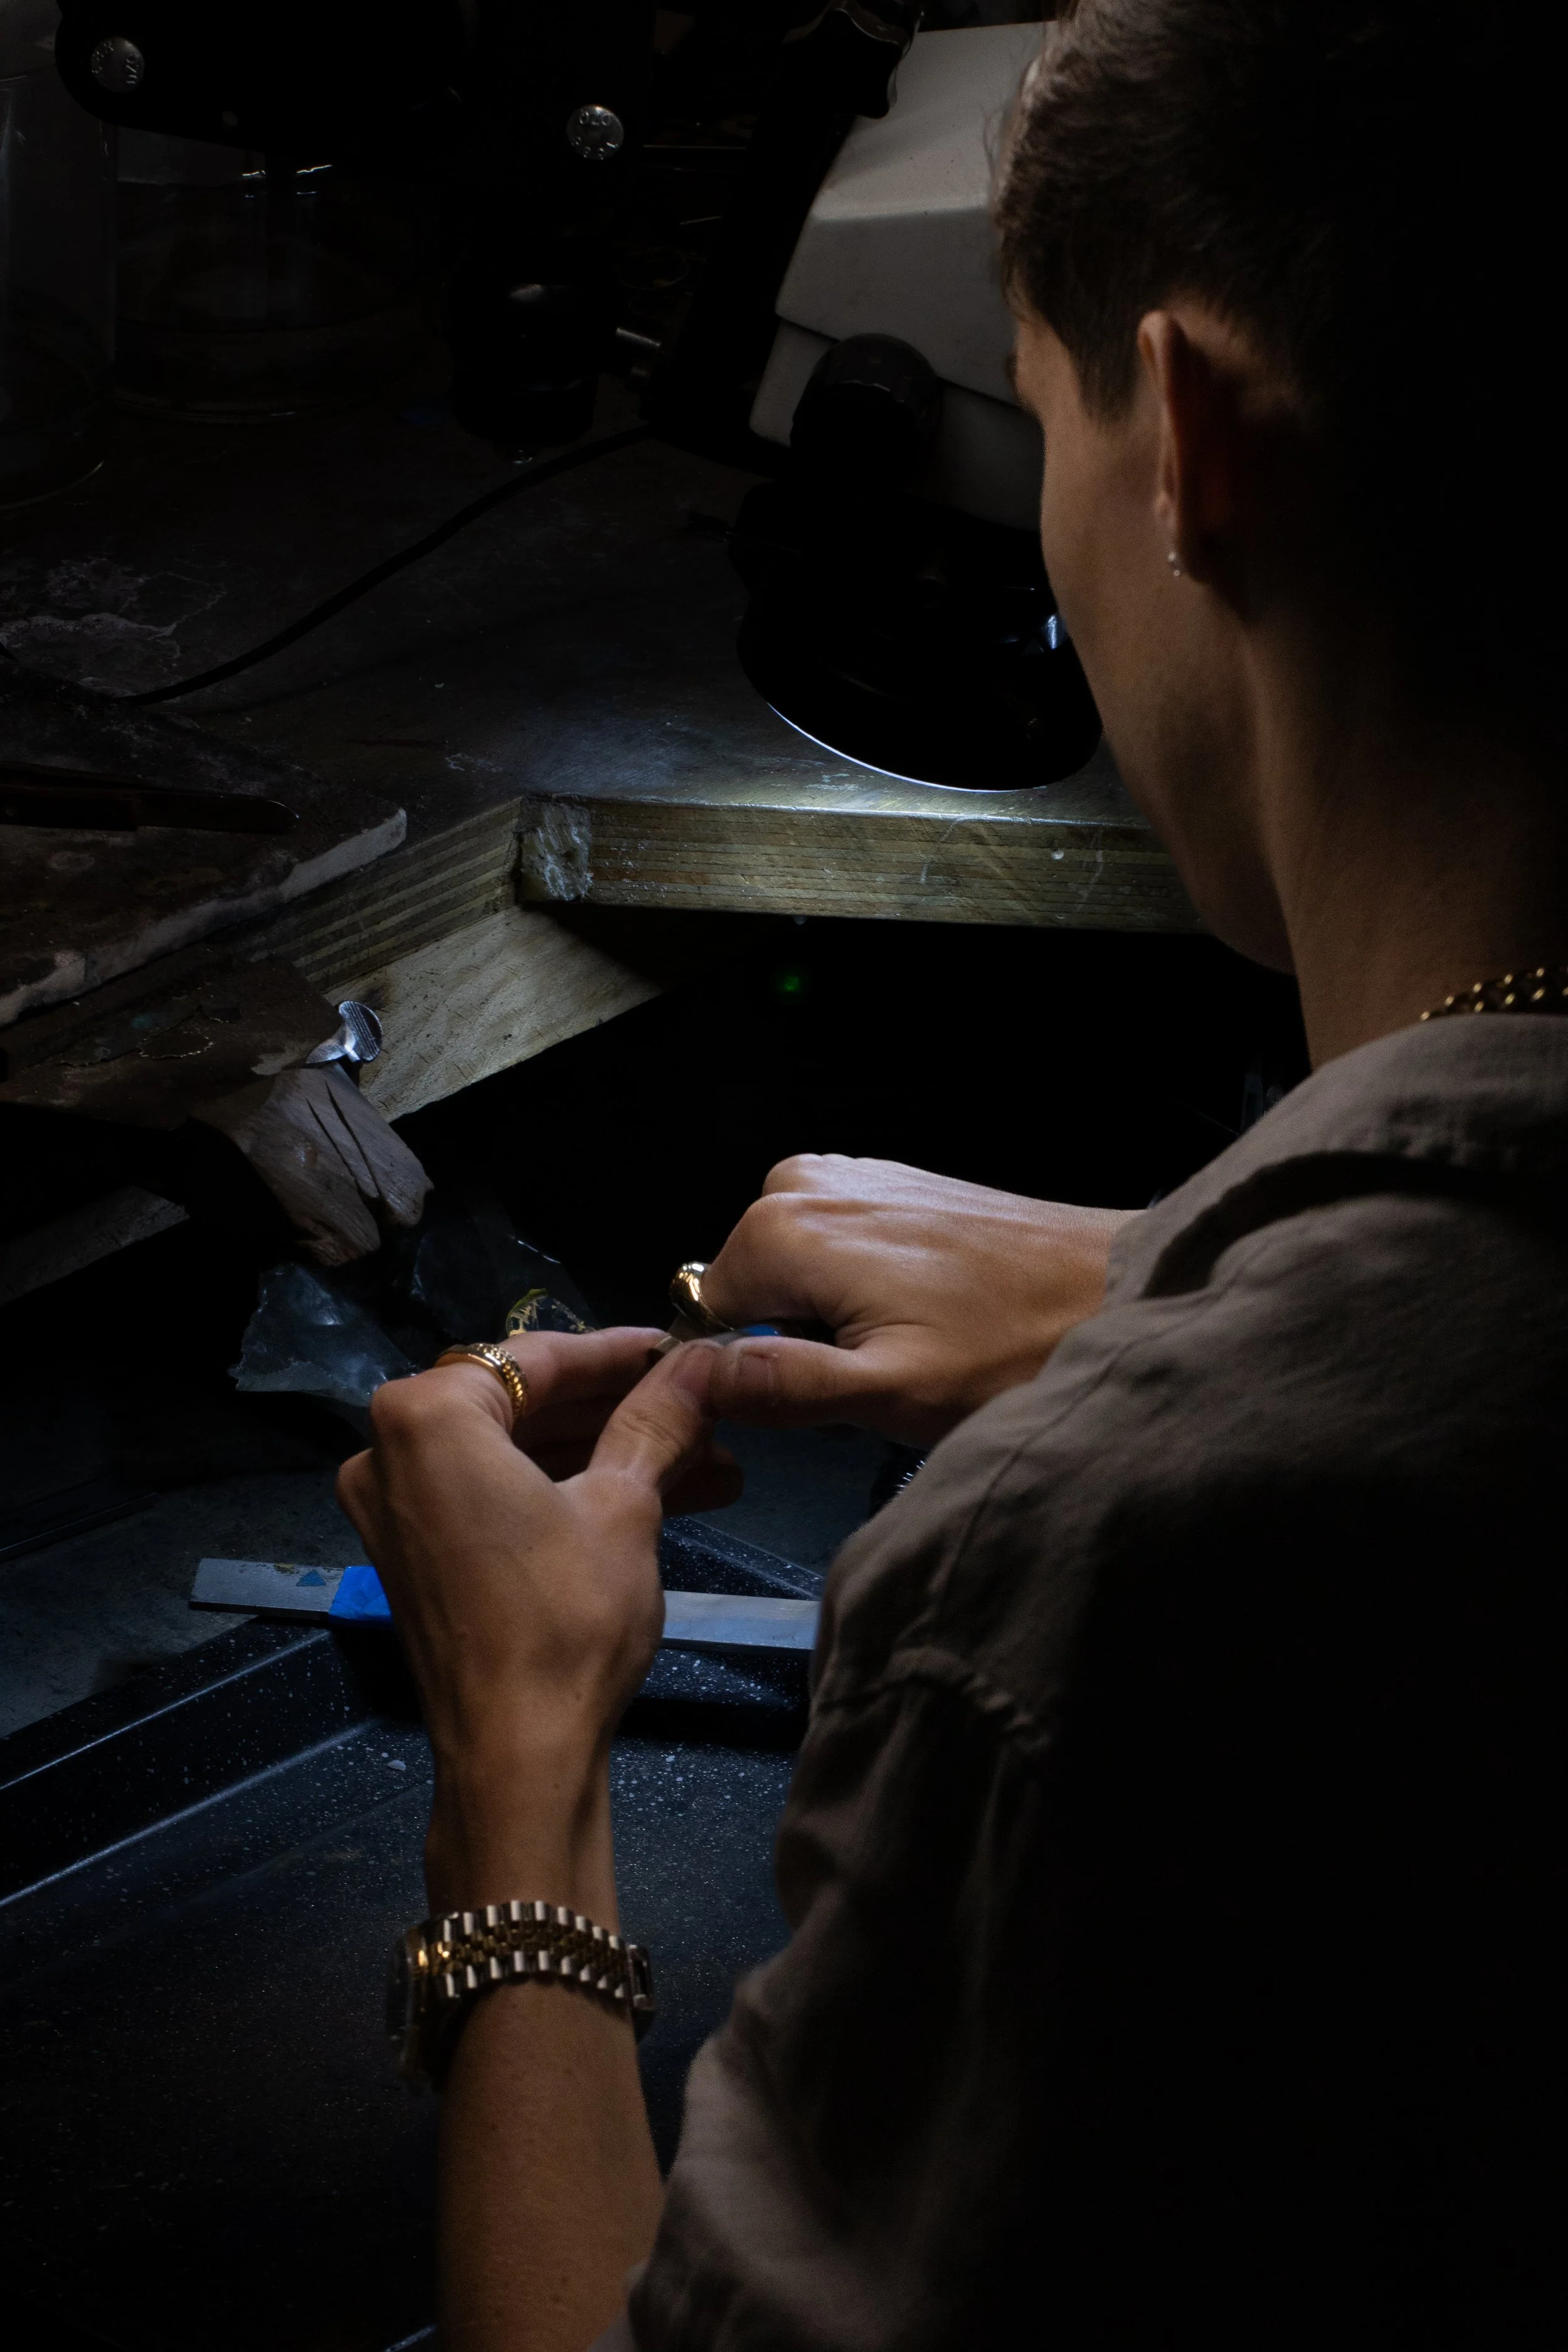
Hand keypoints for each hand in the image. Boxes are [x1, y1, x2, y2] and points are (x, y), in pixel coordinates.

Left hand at [336, 1335, 724, 1915]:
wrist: (517, 1755)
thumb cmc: (565, 1618)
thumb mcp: (624, 1505)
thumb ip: (658, 1419)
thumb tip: (703, 1360)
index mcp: (425, 1417)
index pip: (537, 1358)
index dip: (621, 1353)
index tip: (682, 1349)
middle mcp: (389, 1452)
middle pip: (525, 1404)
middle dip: (622, 1410)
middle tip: (703, 1408)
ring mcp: (396, 1509)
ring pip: (519, 1455)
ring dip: (607, 1455)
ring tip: (708, 1464)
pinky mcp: (416, 1557)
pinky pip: (497, 1497)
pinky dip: (566, 1493)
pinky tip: (660, 1498)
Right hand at [698, 1154, 1136, 1445]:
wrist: (1110, 1287)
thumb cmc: (1015, 1346)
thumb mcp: (889, 1392)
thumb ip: (782, 1385)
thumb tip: (696, 1378)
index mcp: (785, 1230)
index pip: (704, 1317)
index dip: (754, 1370)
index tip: (823, 1392)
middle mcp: (805, 1184)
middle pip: (750, 1291)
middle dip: (800, 1338)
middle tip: (879, 1369)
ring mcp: (850, 1175)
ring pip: (793, 1272)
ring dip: (836, 1317)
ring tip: (912, 1340)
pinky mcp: (890, 1181)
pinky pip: (835, 1246)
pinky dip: (866, 1286)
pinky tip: (928, 1309)